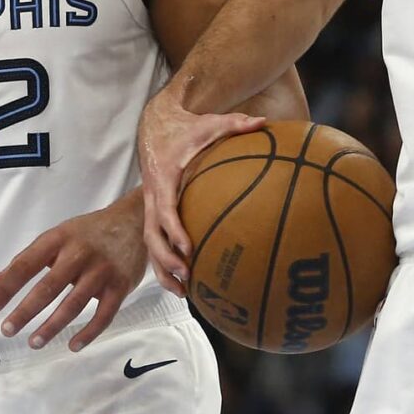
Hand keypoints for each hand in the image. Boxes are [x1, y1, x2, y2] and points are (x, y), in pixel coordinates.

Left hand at [0, 196, 146, 350]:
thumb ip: (29, 258)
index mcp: (58, 239)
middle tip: (7, 330)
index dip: (7, 288)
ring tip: (34, 342)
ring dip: (52, 326)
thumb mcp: (58, 236)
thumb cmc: (89, 232)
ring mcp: (102, 270)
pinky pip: (103, 314)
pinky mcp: (121, 285)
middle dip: (25, 311)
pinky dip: (88, 333)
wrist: (135, 221)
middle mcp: (80, 253)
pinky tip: (73, 345)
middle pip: (48, 287)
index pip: (26, 265)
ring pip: (74, 304)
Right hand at [137, 87, 262, 293]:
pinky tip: (183, 280)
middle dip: (166, 260)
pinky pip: (155, 241)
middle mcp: (153, 196)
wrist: (156, 124)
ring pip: (150, 244)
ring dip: (162, 269)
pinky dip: (164, 261)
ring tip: (182, 291)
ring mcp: (151, 205)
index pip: (166, 209)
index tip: (189, 248)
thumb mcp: (210, 123)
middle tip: (186, 276)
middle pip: (152, 236)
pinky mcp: (154, 210)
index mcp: (164, 178)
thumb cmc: (186, 127)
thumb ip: (236, 123)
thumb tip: (264, 122)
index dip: (175, 231)